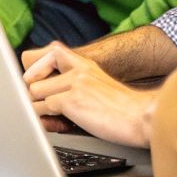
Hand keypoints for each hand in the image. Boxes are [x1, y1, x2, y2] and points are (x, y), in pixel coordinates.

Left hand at [22, 42, 155, 147]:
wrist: (141, 117)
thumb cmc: (122, 110)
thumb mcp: (98, 87)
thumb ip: (74, 86)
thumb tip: (46, 101)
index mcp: (85, 64)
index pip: (50, 53)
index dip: (38, 70)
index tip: (38, 84)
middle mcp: (78, 69)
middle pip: (35, 79)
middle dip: (36, 98)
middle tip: (48, 110)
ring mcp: (75, 83)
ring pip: (35, 94)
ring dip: (40, 110)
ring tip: (55, 119)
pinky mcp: (72, 100)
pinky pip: (43, 108)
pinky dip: (47, 119)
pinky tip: (61, 124)